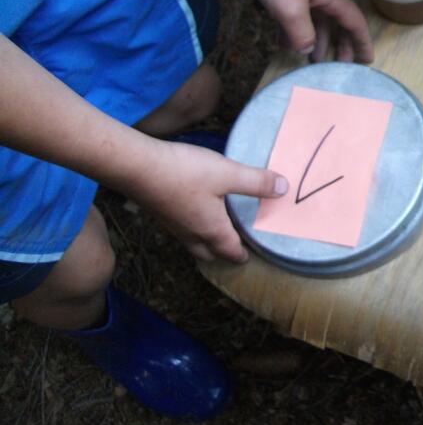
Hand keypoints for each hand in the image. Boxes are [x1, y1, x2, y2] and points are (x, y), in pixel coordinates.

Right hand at [127, 140, 288, 263]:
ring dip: (206, 242)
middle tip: (235, 249)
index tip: (250, 257)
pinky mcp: (160, 213)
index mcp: (211, 230)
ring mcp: (173, 225)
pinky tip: (194, 211)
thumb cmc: (185, 172)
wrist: (136, 167)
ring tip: (217, 232)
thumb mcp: (228, 174)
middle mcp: (191, 234)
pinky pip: (181, 230)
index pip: (230, 252)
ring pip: (193, 243)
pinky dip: (192, 228)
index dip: (242, 256)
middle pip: (209, 253)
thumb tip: (284, 189)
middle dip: (223, 254)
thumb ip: (257, 182)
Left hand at [242, 0, 373, 63]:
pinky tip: (287, 45)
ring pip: (317, 21)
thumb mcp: (291, 9)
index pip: (355, 23)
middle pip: (338, 23)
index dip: (362, 42)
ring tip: (314, 61)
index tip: (367, 61)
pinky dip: (296, 31)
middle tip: (340, 67)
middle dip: (341, 45)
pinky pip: (298, 16)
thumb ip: (302, 34)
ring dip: (317, 40)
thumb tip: (308, 50)